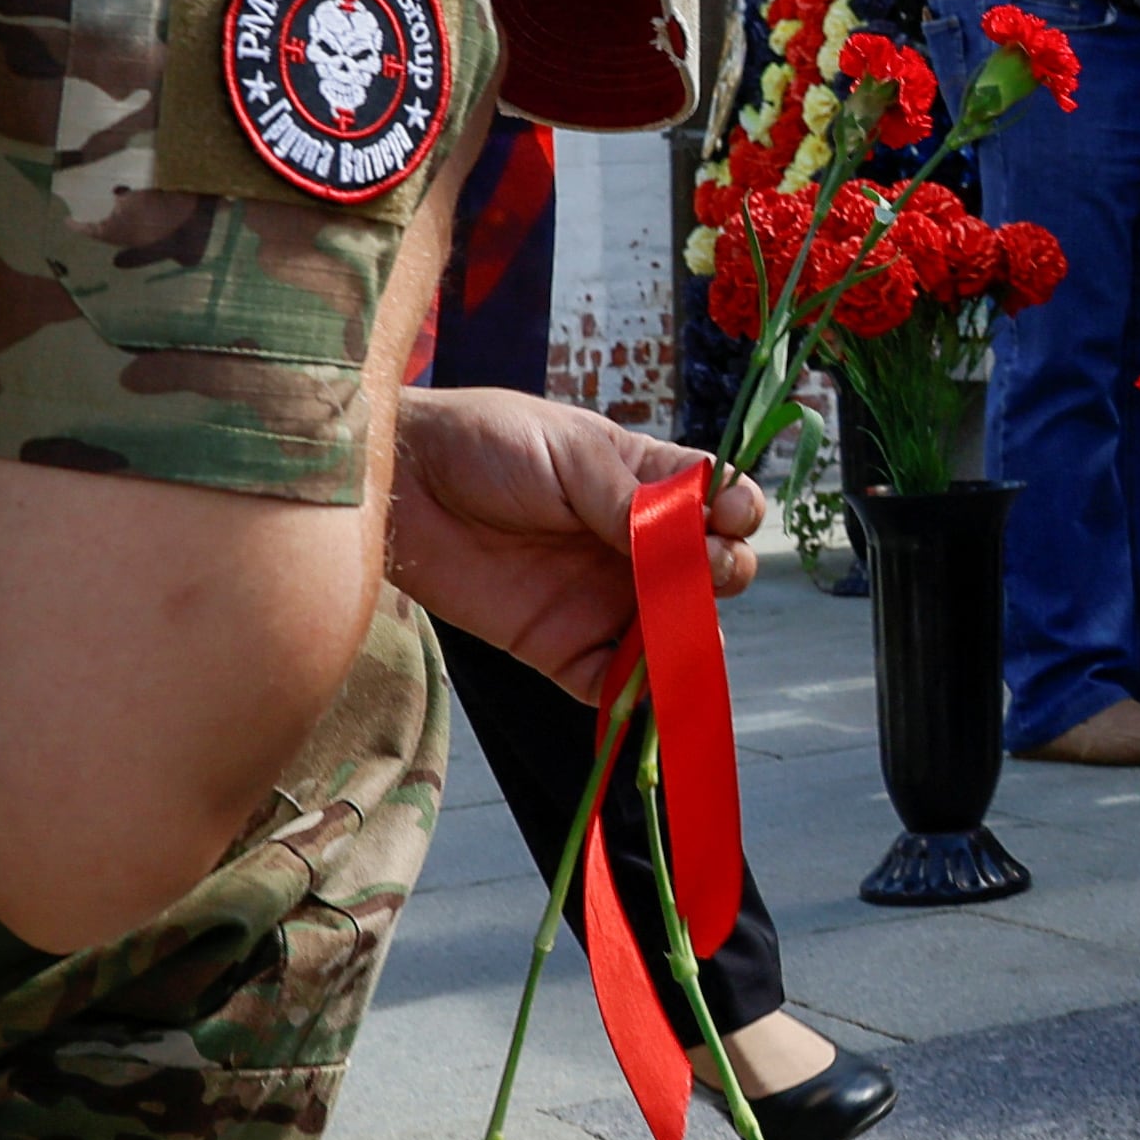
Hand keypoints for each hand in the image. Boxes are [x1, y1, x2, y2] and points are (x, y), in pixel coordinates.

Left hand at [381, 385, 757, 700]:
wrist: (401, 484)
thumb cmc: (484, 442)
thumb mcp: (568, 450)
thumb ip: (628, 498)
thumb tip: (690, 536)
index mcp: (645, 484)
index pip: (717, 501)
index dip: (737, 511)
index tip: (732, 516)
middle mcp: (634, 546)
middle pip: (710, 572)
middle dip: (722, 572)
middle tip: (703, 566)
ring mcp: (601, 599)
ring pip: (671, 634)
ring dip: (688, 639)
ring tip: (681, 632)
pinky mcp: (560, 647)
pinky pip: (611, 684)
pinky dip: (636, 697)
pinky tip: (645, 687)